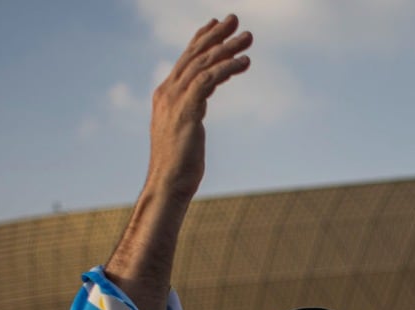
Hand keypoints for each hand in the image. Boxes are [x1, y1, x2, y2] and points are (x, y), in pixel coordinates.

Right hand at [148, 15, 252, 202]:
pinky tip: (244, 62)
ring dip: (227, 48)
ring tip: (248, 38)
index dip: (201, 39)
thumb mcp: (184, 131)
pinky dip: (227, 68)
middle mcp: (167, 93)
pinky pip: (208, 81)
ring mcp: (175, 101)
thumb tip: (196, 109)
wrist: (168, 184)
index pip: (185, 59)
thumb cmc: (180, 166)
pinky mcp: (187, 111)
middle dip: (215, 35)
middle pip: (194, 55)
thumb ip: (189, 113)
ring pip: (203, 64)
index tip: (216, 24)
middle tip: (235, 20)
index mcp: (165, 95)